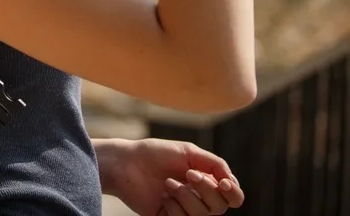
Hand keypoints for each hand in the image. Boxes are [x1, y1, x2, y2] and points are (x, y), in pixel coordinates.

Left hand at [100, 138, 243, 215]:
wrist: (128, 163)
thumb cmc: (156, 153)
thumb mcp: (188, 152)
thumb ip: (214, 164)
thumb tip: (233, 181)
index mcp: (206, 181)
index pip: (232, 197)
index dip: (233, 194)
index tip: (223, 184)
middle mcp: (199, 198)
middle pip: (220, 207)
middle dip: (205, 190)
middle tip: (188, 175)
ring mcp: (185, 211)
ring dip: (185, 197)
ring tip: (168, 183)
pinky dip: (174, 208)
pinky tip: (162, 196)